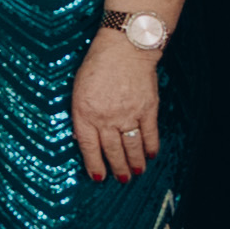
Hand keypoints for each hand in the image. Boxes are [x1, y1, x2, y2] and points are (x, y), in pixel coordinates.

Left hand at [71, 32, 162, 182]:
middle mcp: (106, 117)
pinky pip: (150, 134)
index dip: (94, 164)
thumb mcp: (78, 91)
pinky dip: (151, 147)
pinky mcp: (147, 109)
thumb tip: (86, 137)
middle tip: (121, 180)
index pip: (88, 147)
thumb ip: (83, 115)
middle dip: (117, 168)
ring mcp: (128, 114)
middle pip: (112, 150)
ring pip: (132, 146)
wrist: (124, 49)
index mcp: (85, 113)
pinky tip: (150, 155)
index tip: (98, 177)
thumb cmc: (97, 66)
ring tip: (136, 173)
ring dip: (134, 162)